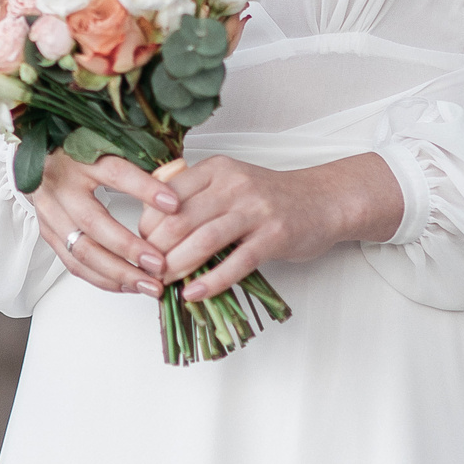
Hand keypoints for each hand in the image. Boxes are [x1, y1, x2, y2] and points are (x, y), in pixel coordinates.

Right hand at [31, 151, 179, 295]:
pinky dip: (102, 279)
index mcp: (79, 158)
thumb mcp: (105, 145)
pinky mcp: (48, 233)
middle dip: (129, 248)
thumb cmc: (77, 151)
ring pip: (82, 251)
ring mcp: (50, 213)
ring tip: (147, 284)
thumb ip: (137, 159)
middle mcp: (61, 186)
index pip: (115, 173)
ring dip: (118, 273)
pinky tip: (126, 284)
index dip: (144, 189)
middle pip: (94, 223)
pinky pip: (74, 264)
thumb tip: (177, 172)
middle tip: (159, 264)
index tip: (174, 204)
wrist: (39, 159)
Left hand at [140, 153, 400, 299]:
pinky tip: (194, 294)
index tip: (140, 246)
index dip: (147, 224)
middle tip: (146, 270)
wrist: (323, 200)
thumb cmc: (270, 197)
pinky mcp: (274, 237)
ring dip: (178, 267)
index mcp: (216, 169)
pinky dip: (211, 282)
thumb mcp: (229, 181)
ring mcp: (255, 210)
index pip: (166, 195)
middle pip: (180, 219)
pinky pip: (236, 263)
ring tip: (163, 283)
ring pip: (203, 240)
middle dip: (157, 250)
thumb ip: (193, 193)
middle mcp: (234, 185)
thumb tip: (148, 217)